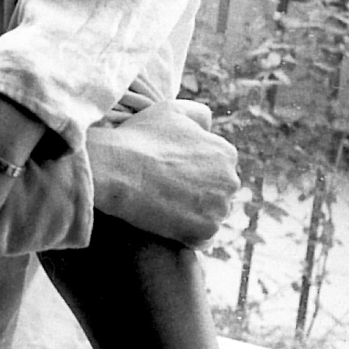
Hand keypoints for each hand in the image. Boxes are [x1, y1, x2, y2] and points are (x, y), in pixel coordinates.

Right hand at [86, 100, 239, 246]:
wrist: (118, 169)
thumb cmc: (140, 138)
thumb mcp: (171, 110)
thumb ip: (198, 114)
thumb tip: (209, 125)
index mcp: (226, 152)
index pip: (217, 169)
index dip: (193, 172)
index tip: (171, 174)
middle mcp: (230, 180)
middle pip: (217, 193)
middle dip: (198, 195)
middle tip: (166, 192)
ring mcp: (219, 207)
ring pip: (210, 216)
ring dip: (193, 215)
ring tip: (164, 208)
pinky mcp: (204, 231)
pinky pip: (201, 238)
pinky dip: (187, 235)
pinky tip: (166, 224)